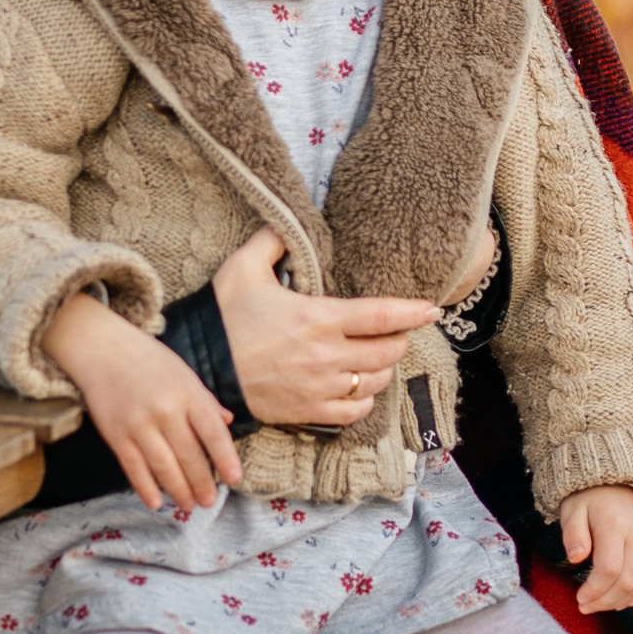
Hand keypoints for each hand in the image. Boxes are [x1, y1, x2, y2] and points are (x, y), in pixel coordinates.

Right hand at [40, 290, 240, 513]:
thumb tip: (227, 422)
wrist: (101, 349)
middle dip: (202, 483)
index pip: (213, 433)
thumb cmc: (148, 361)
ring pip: (164, 466)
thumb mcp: (184, 373)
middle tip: (209, 501)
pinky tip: (157, 502)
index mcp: (187, 393)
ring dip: (179, 490)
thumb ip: (205, 401)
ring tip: (190, 505)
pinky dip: (146, 488)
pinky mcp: (116, 434)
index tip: (235, 479)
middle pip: (189, 455)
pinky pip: (134, 468)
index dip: (226, 459)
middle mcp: (165, 410)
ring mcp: (139, 424)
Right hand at [213, 227, 438, 431]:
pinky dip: (365, 400)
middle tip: (394, 331)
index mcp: (318, 317)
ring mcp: (320, 386)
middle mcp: (327, 355)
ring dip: (383, 368)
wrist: (201, 369)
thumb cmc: (223, 318)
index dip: (413, 312)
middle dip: (398, 339)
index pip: (382, 314)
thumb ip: (271, 240)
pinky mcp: (310, 411)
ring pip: (376, 381)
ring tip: (377, 357)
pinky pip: (356, 411)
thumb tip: (288, 222)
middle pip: (388, 350)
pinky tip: (358, 387)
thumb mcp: (243, 269)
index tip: (432, 309)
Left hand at [559, 486, 632, 614]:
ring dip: (619, 602)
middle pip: (628, 582)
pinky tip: (618, 601)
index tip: (579, 598)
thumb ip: (573, 534)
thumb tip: (576, 558)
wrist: (616, 484)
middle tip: (585, 606)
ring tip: (598, 604)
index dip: (595, 590)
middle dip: (604, 601)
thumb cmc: (588, 500)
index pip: (610, 568)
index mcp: (615, 525)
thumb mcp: (573, 510)